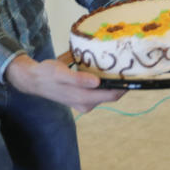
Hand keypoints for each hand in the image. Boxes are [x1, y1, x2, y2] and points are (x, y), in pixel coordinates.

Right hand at [5, 55, 123, 112]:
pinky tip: (107, 70)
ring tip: (122, 65)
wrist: (33, 80)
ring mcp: (84, 102)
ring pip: (105, 93)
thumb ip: (78, 79)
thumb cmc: (47, 74)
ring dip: (113, 82)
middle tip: (131, 65)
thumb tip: (97, 82)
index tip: (136, 73)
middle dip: (122, 83)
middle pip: (112, 94)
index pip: (112, 95)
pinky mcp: (82, 97)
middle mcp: (86, 104)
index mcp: (83, 98)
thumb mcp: (61, 73)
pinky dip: (105, 82)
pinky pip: (99, 91)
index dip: (126, 86)